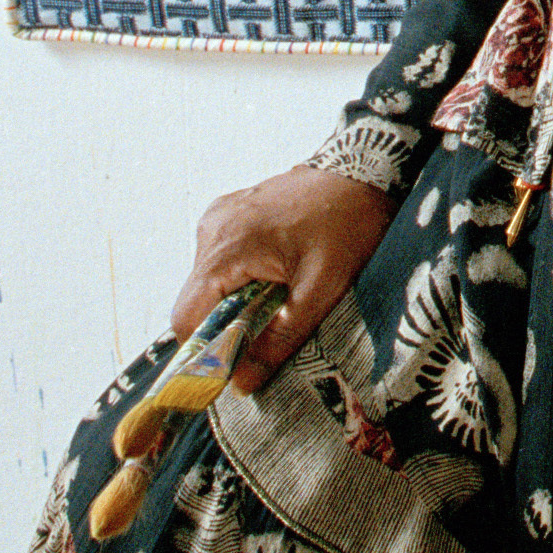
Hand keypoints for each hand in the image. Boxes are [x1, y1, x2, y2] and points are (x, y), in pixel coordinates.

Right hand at [168, 163, 397, 390]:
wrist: (367, 169)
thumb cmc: (348, 221)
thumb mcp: (320, 289)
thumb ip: (280, 338)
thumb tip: (242, 383)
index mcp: (227, 246)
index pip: (186, 318)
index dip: (205, 350)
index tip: (234, 367)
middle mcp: (213, 228)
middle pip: (196, 302)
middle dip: (226, 325)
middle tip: (268, 330)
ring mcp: (220, 216)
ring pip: (208, 282)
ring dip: (235, 301)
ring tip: (279, 295)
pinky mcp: (232, 213)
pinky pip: (221, 260)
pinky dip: (241, 277)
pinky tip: (276, 273)